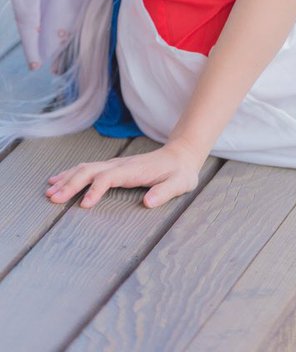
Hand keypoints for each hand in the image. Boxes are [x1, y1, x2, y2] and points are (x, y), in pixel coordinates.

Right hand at [44, 138, 205, 208]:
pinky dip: (71, 174)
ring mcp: (115, 165)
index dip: (95, 189)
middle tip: (53, 198)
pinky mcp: (113, 168)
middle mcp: (121, 165)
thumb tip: (149, 202)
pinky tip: (58, 180)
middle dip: (71, 184)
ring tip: (49, 191)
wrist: (181, 155)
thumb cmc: (180, 172)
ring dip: (67, 179)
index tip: (84, 205)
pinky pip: (88, 169)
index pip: (109, 177)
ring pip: (86, 168)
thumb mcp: (180, 183)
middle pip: (90, 171)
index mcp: (134, 170)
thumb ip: (166, 192)